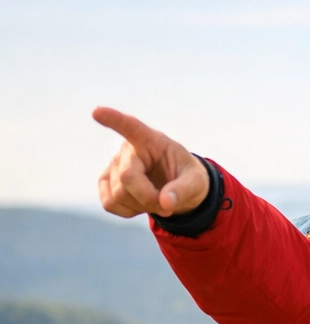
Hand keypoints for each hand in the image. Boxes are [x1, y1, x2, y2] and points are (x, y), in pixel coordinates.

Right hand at [94, 107, 209, 218]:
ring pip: (118, 195)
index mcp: (151, 140)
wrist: (177, 189)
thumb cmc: (187, 178)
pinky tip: (140, 204)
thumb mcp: (196, 182)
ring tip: (156, 201)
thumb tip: (164, 204)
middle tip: (167, 205)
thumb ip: (183, 190)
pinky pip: (109, 204)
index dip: (114, 120)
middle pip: (127, 177)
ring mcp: (112, 166)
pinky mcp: (105, 182)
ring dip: (141, 206)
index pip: (131, 127)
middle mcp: (127, 150)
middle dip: (148, 198)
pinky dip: (128, 212)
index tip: (98, 111)